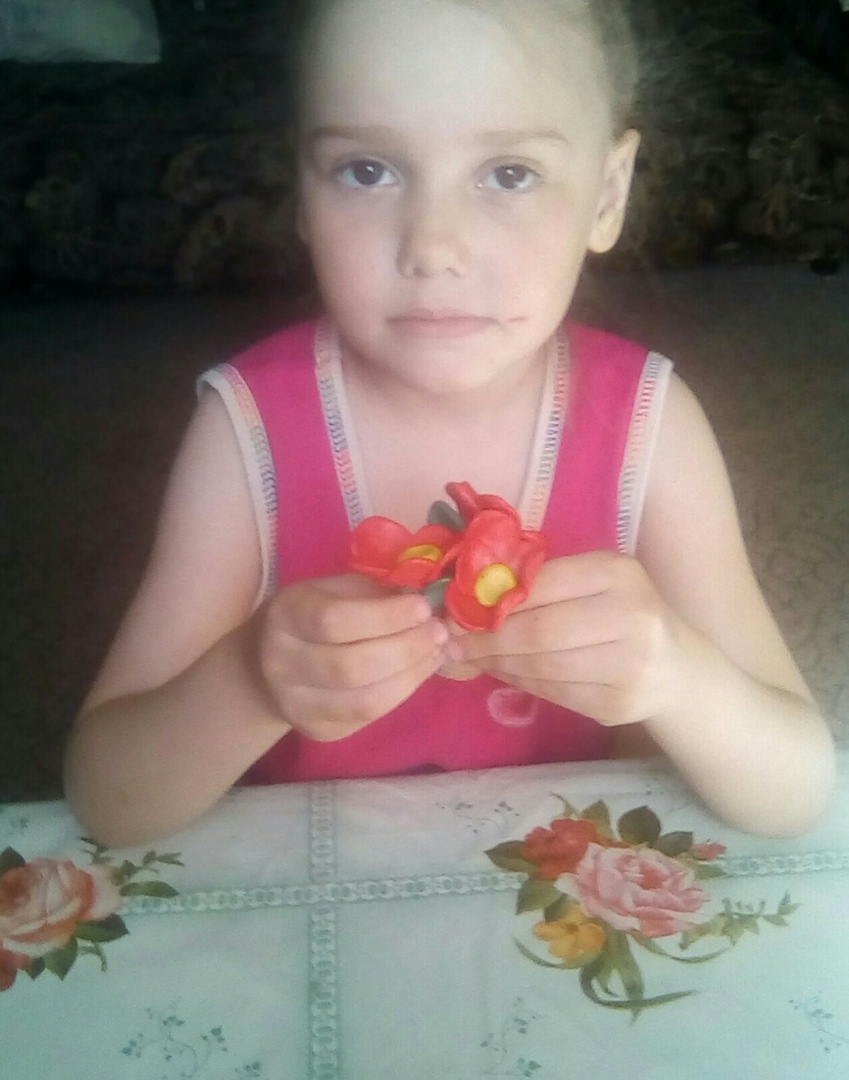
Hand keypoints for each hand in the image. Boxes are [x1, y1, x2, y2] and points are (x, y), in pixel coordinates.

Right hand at [256, 574, 446, 740]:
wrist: (272, 664)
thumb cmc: (316, 614)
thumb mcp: (337, 591)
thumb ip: (375, 596)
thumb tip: (427, 607)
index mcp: (286, 616)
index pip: (333, 621)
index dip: (385, 616)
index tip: (423, 607)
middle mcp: (281, 663)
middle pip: (350, 666)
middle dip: (405, 649)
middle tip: (438, 633)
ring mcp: (296, 703)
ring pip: (362, 700)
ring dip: (410, 675)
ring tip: (437, 653)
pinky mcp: (317, 730)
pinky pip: (367, 717)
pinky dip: (401, 694)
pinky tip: (420, 673)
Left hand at [449, 551, 684, 726]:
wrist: (676, 667)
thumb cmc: (619, 612)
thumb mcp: (590, 583)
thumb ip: (540, 586)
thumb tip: (465, 604)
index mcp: (617, 573)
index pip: (540, 586)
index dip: (491, 601)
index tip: (453, 611)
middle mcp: (631, 615)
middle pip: (539, 632)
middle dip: (487, 640)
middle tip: (453, 644)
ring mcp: (630, 664)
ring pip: (543, 666)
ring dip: (498, 664)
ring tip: (471, 659)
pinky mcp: (619, 703)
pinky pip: (554, 693)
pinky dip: (521, 683)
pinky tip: (504, 673)